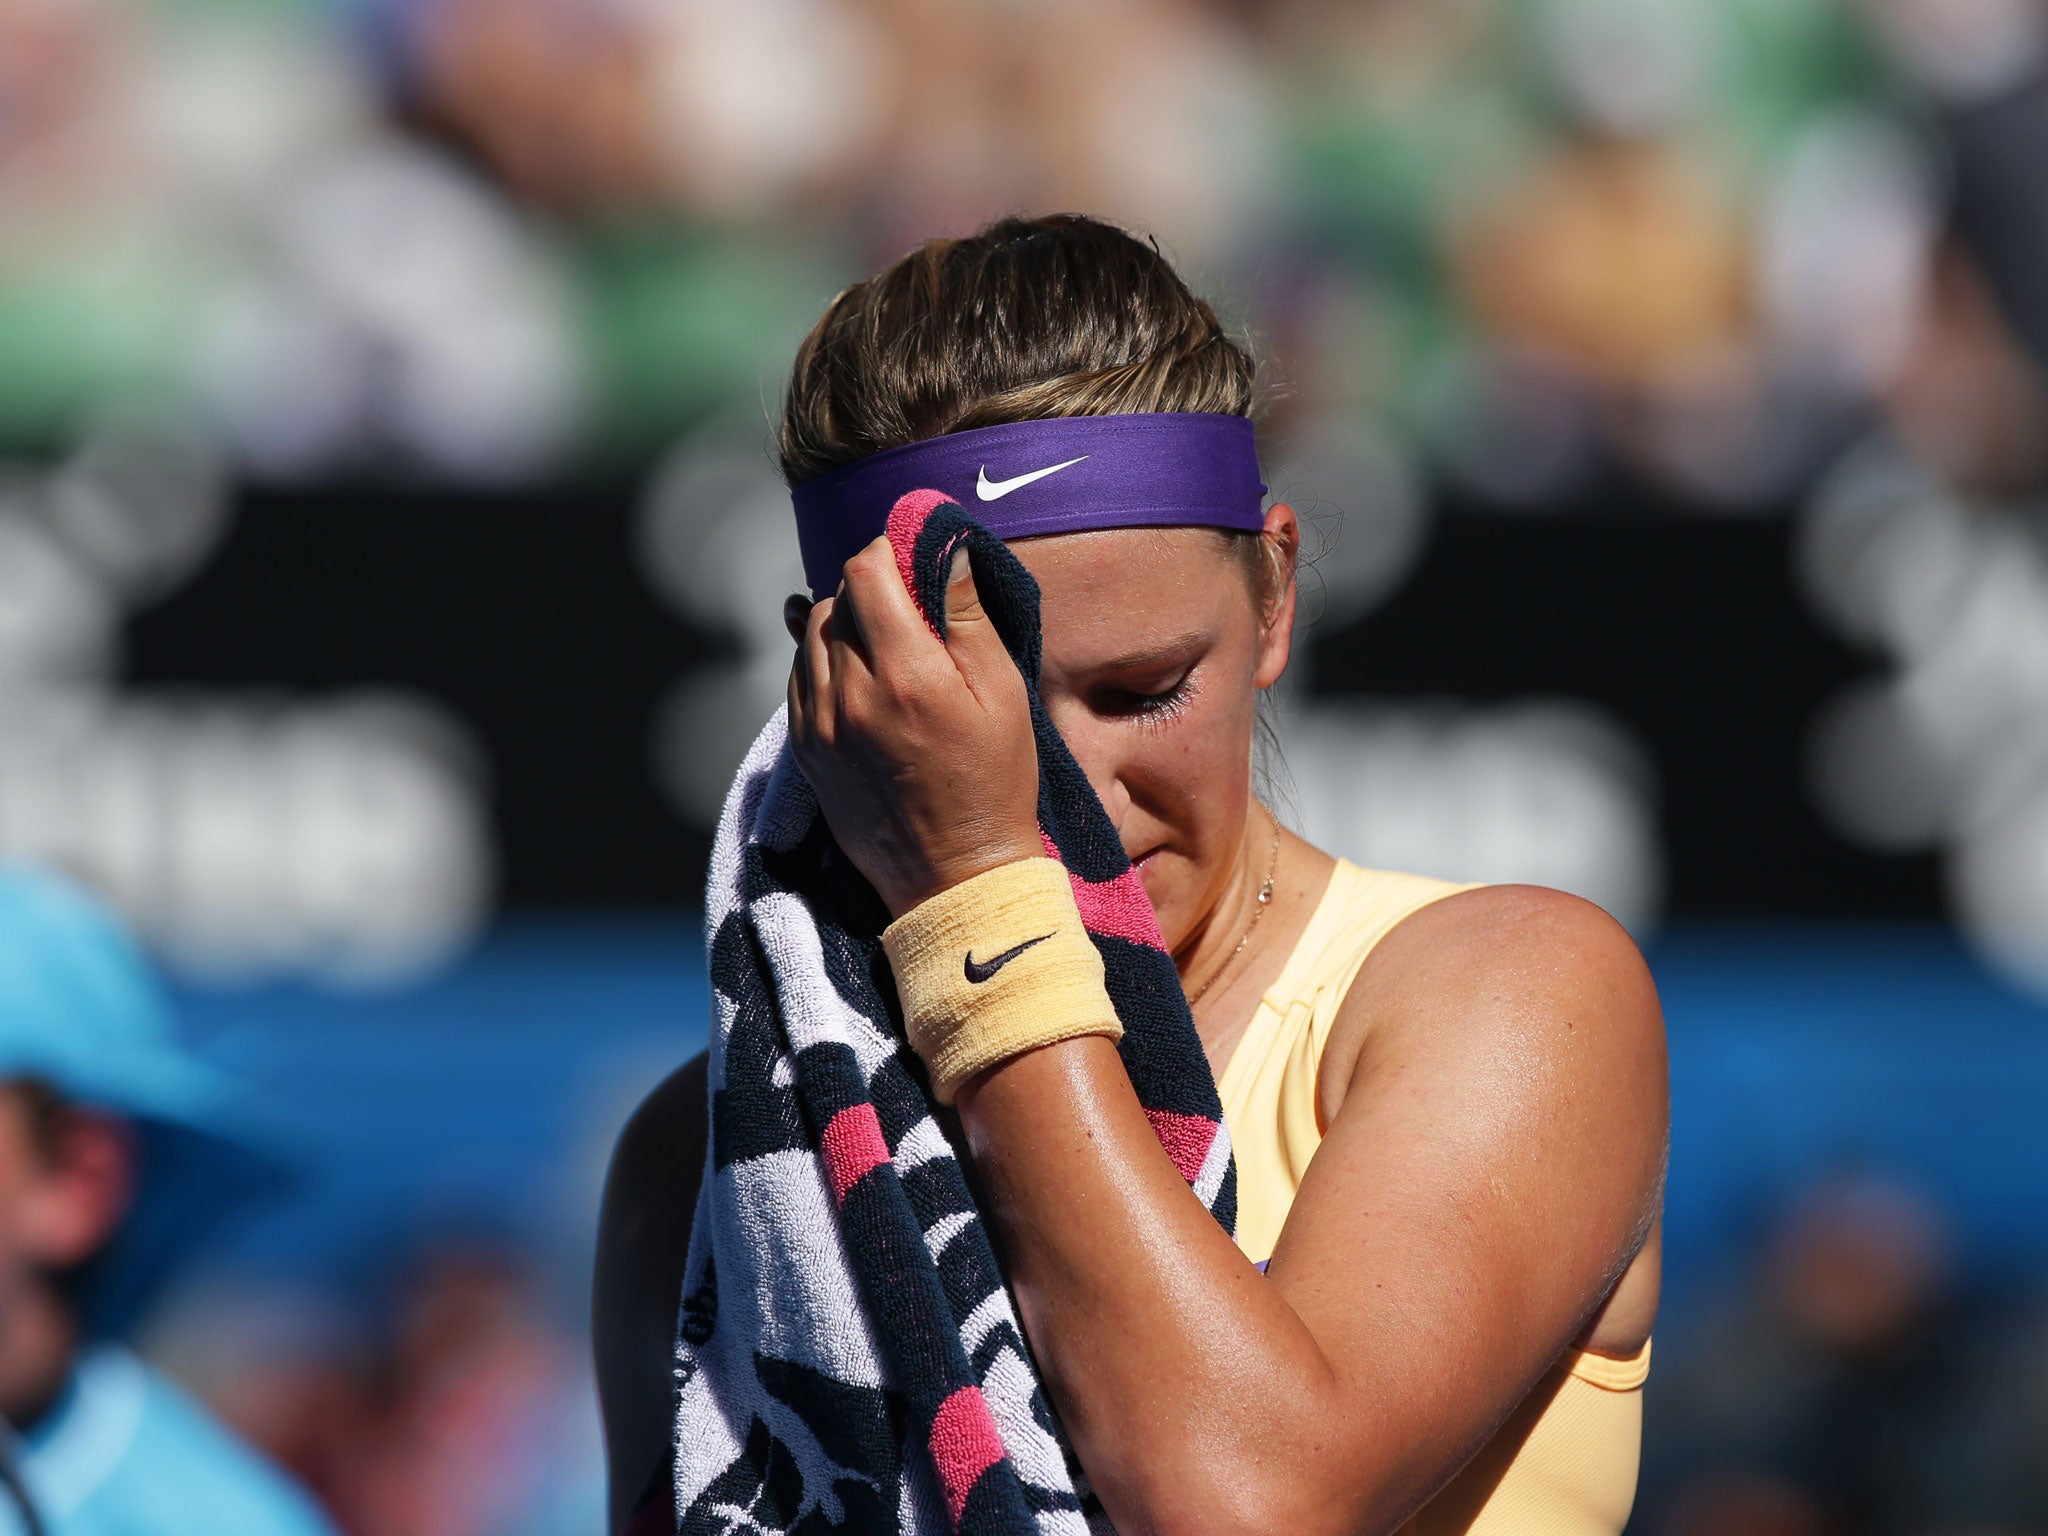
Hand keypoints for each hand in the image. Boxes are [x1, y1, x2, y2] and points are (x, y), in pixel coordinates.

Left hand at [785, 537, 1041, 917]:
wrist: (955, 876)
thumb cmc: (994, 781)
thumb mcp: (1003, 692)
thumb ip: (967, 613)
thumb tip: (946, 542)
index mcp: (904, 675)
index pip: (865, 572)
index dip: (889, 553)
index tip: (916, 564)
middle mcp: (850, 696)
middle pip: (835, 600)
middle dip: (871, 591)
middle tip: (912, 611)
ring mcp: (819, 726)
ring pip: (811, 636)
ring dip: (844, 624)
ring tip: (889, 647)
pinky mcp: (805, 751)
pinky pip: (800, 678)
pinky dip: (825, 662)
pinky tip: (860, 675)